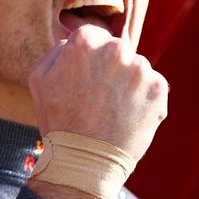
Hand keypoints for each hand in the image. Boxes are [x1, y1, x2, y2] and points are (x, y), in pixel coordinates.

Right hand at [28, 25, 168, 163]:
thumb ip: (58, 50)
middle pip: (117, 50)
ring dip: (128, 84)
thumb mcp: (39, 79)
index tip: (86, 80)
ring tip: (113, 111)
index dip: (89, 59)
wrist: (85, 161)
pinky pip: (153, 86)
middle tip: (99, 98)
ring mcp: (141, 69)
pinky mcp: (159, 89)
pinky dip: (144, 99)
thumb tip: (74, 42)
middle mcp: (116, 49)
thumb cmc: (58, 121)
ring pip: (137, 68)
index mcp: (85, 41)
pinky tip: (128, 117)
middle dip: (110, 68)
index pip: (94, 37)